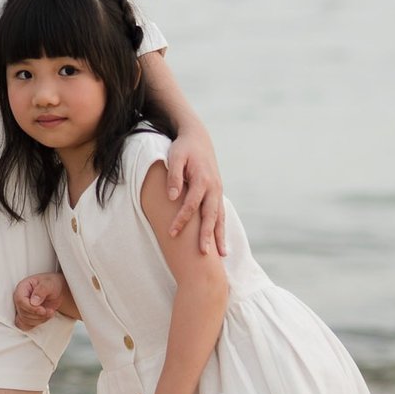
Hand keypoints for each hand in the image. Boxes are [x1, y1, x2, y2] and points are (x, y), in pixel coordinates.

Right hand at [13, 273, 67, 329]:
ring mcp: (21, 308)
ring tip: (49, 312)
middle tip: (50, 311)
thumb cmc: (51, 284)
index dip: (31, 308)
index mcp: (22, 288)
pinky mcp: (25, 316)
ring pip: (24, 320)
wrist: (56, 290)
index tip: (43, 310)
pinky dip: (36, 324)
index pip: (20, 301)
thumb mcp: (49, 283)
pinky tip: (44, 317)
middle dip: (38, 315)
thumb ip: (41, 290)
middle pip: (22, 313)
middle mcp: (19, 298)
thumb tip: (33, 302)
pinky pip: (25, 326)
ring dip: (40, 319)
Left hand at [165, 127, 226, 257]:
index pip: (191, 205)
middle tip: (203, 254)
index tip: (172, 233)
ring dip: (220, 236)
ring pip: (220, 217)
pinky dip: (222, 228)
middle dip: (207, 235)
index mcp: (202, 179)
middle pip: (210, 215)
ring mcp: (218, 191)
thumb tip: (173, 197)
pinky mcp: (217, 193)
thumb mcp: (175, 157)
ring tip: (222, 255)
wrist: (198, 138)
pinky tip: (222, 242)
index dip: (182, 220)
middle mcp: (214, 188)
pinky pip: (221, 214)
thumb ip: (174, 176)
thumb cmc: (183, 148)